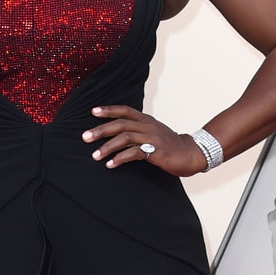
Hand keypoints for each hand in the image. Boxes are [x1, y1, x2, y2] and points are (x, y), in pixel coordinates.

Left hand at [82, 105, 206, 176]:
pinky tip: (111, 164)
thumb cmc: (169, 145)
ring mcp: (152, 138)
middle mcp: (148, 126)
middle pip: (120, 124)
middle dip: (101, 130)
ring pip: (125, 138)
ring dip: (107, 147)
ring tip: (95, 155)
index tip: (93, 111)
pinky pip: (134, 153)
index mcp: (146, 120)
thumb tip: (117, 134)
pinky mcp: (156, 152)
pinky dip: (120, 158)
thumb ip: (138, 131)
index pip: (125, 110)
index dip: (109, 110)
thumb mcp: (153, 133)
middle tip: (85, 137)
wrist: (191, 153)